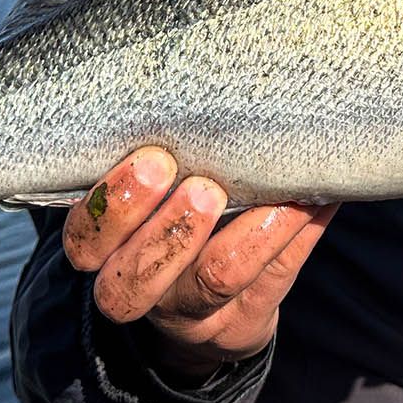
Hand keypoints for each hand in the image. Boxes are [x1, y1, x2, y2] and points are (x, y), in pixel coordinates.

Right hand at [61, 147, 336, 384]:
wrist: (209, 308)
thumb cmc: (173, 220)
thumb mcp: (152, 194)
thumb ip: (164, 155)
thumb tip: (206, 80)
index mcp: (107, 252)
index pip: (85, 240)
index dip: (114, 205)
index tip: (156, 158)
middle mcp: (140, 291)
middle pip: (129, 285)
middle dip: (170, 232)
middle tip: (205, 187)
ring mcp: (194, 314)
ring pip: (213, 281)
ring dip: (248, 234)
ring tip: (277, 196)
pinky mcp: (245, 322)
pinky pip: (274, 278)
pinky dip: (297, 232)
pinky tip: (317, 198)